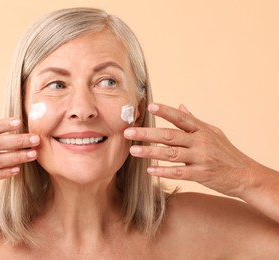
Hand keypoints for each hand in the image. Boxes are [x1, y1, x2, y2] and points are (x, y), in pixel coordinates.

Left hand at [124, 103, 258, 196]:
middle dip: (147, 133)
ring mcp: (200, 158)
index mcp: (202, 130)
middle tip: (128, 132)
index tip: (150, 106)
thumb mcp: (214, 132)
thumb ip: (195, 120)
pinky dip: (163, 171)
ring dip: (150, 152)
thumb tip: (181, 105)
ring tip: (133, 150)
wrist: (246, 175)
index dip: (165, 111)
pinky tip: (149, 170)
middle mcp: (200, 142)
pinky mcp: (201, 174)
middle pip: (169, 135)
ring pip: (170, 154)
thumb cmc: (227, 153)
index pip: (181, 118)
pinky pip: (179, 172)